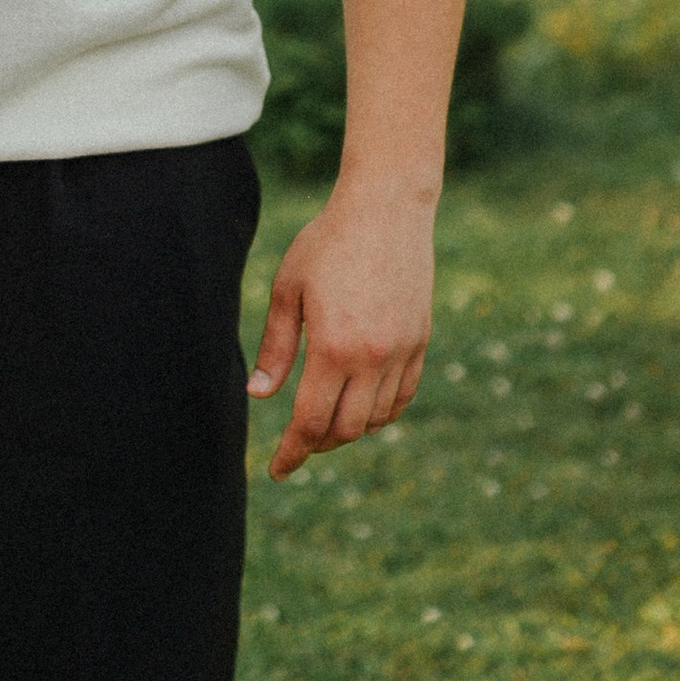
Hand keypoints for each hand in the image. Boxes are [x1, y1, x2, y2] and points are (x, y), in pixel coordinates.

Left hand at [249, 188, 434, 478]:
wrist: (386, 210)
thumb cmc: (327, 243)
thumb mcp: (288, 290)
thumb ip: (276, 348)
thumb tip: (259, 395)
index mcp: (333, 347)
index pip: (310, 420)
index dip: (292, 452)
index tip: (277, 470)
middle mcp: (372, 358)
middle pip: (345, 429)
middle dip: (317, 444)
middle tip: (298, 443)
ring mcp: (402, 352)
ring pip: (375, 418)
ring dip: (348, 430)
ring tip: (325, 423)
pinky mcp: (419, 342)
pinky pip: (402, 396)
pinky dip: (380, 412)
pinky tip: (361, 407)